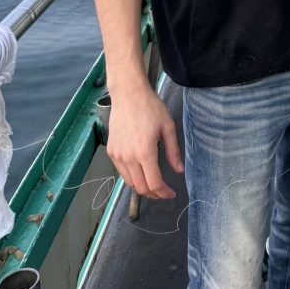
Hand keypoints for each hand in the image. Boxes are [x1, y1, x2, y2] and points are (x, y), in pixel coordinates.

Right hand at [106, 83, 182, 198]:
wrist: (128, 95)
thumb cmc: (150, 108)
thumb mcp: (168, 127)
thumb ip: (173, 151)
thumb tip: (178, 170)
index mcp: (145, 152)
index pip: (154, 183)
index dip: (164, 193)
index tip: (171, 193)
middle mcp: (128, 157)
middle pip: (140, 188)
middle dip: (154, 194)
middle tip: (164, 191)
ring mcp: (117, 155)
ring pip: (129, 182)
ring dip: (142, 187)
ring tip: (154, 183)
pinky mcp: (111, 151)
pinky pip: (122, 172)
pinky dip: (132, 177)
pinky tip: (141, 172)